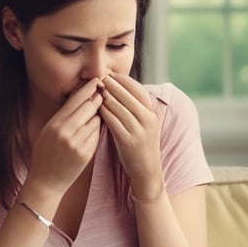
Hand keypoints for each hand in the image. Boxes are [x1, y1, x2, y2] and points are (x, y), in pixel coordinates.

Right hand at [25, 78, 103, 197]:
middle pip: (89, 107)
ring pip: (96, 120)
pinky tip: (92, 131)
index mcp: (55, 124)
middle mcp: (66, 132)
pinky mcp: (87, 153)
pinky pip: (97, 135)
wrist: (46, 182)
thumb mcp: (47, 131)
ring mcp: (78, 143)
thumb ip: (62, 116)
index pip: (75, 100)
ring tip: (94, 116)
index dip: (88, 88)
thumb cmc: (45, 154)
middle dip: (97, 99)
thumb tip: (80, 98)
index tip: (97, 80)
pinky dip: (97, 130)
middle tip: (103, 93)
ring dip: (98, 116)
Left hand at [99, 74, 163, 199]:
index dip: (123, 80)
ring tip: (95, 89)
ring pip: (119, 106)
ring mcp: (139, 130)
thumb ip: (135, 108)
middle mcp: (148, 119)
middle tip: (99, 77)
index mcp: (152, 113)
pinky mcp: (128, 141)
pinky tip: (95, 107)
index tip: (110, 74)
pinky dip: (104, 112)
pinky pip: (113, 121)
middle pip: (127, 95)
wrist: (147, 172)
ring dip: (106, 96)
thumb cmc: (141, 146)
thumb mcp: (144, 124)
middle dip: (112, 85)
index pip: (138, 89)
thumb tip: (120, 89)